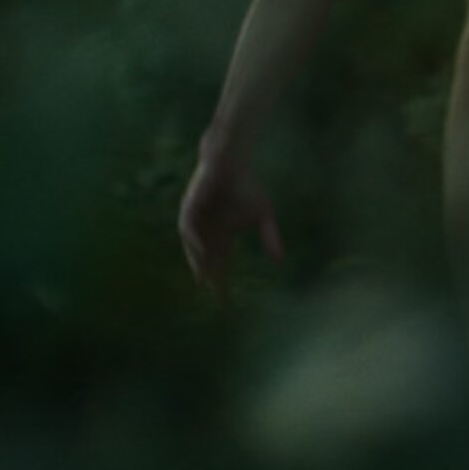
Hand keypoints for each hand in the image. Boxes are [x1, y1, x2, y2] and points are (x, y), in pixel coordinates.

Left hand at [178, 145, 284, 298]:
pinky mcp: (189, 208)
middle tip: (214, 298)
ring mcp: (195, 222)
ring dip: (198, 263)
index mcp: (221, 238)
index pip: (221, 267)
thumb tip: (280, 261)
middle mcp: (205, 235)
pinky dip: (195, 241)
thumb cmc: (247, 187)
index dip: (223, 285)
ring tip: (204, 281)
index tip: (226, 306)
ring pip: (193, 249)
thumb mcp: (264, 215)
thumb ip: (270, 237)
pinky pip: (188, 229)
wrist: (232, 163)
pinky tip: (202, 251)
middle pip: (206, 263)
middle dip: (210, 280)